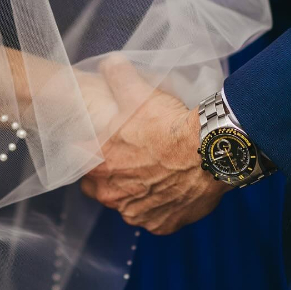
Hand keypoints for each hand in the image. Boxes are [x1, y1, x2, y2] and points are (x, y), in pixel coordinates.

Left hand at [81, 58, 228, 234]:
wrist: (211, 150)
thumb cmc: (168, 123)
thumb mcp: (137, 91)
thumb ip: (116, 76)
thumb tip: (108, 63)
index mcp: (98, 165)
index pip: (79, 163)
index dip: (91, 152)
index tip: (104, 145)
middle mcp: (112, 195)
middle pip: (100, 188)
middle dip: (111, 177)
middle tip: (132, 160)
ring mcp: (136, 214)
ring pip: (127, 205)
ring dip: (137, 193)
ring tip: (156, 174)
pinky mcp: (161, 225)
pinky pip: (155, 218)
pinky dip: (162, 207)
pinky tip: (173, 189)